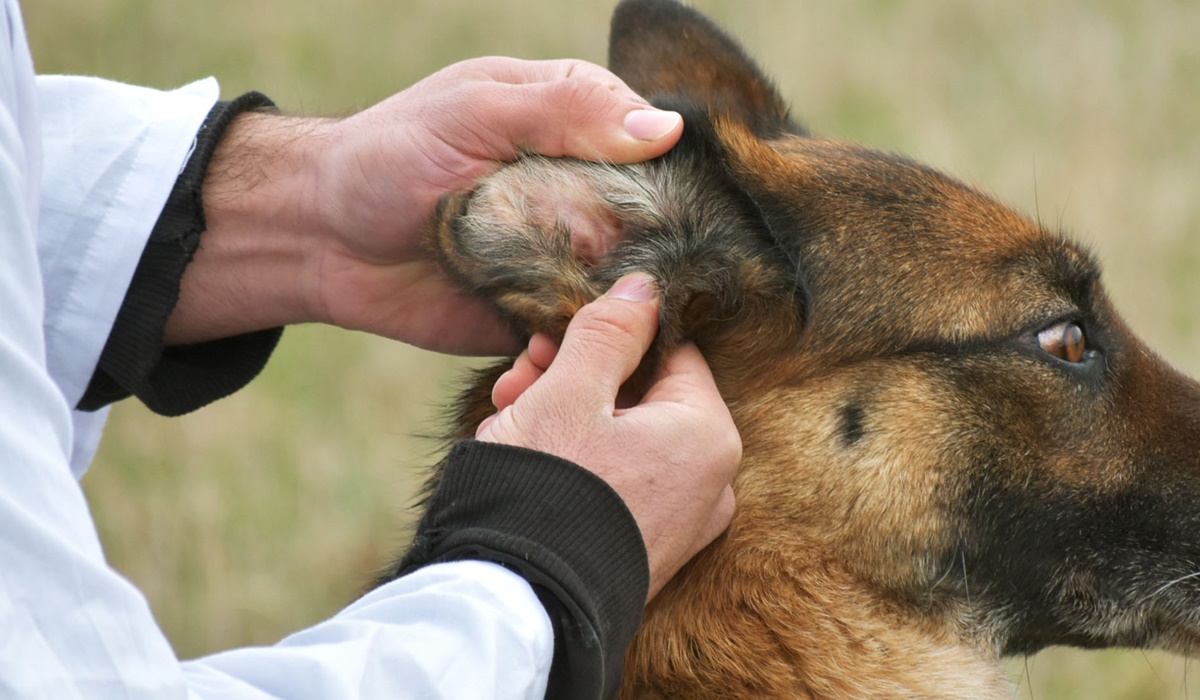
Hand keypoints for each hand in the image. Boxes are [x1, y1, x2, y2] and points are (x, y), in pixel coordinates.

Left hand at [167, 58, 682, 352]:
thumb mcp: (473, 112)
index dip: (667, 174)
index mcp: (574, 119)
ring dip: (613, 305)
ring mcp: (566, 252)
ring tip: (569, 313)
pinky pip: (585, 331)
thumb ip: (565, 112)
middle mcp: (582, 187)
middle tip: (600, 266)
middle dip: (643, 250)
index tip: (659, 207)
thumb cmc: (389, 157)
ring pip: (627, 282)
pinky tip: (550, 352)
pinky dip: (577, 345)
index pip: (655, 142)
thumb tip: (666, 128)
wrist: (322, 239)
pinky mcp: (544, 310)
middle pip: (653, 220)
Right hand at [476, 273, 740, 599]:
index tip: (549, 338)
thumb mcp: (570, 389)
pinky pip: (618, 483)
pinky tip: (526, 453)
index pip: (667, 352)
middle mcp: (710, 481)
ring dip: (564, 414)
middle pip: (640, 396)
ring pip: (623, 438)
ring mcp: (681, 522)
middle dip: (574, 376)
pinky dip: (577, 462)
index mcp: (707, 433)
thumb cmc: (550, 487)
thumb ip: (610, 330)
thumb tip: (648, 283)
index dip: (606, 336)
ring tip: (508, 414)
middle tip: (518, 374)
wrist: (521, 603)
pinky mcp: (648, 549)